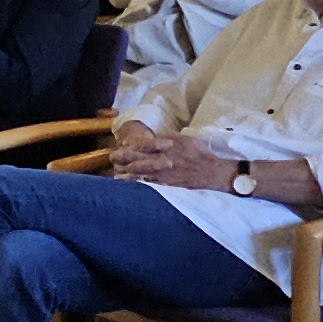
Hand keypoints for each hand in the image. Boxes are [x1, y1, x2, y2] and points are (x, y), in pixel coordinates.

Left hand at [106, 128, 224, 189]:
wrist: (211, 172)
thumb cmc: (199, 153)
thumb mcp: (184, 139)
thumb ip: (168, 137)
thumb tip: (155, 136)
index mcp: (165, 149)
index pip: (143, 147)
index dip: (130, 146)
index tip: (121, 145)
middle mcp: (161, 162)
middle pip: (138, 160)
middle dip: (123, 159)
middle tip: (112, 157)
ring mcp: (163, 175)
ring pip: (141, 173)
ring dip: (127, 172)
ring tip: (115, 171)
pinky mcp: (166, 185)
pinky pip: (149, 184)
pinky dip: (138, 182)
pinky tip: (129, 183)